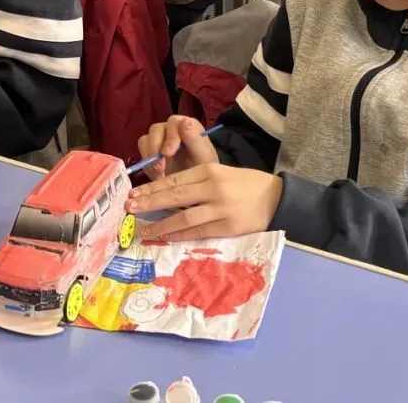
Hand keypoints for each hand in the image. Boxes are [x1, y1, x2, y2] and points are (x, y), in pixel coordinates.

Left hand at [126, 163, 282, 241]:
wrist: (277, 198)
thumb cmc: (245, 184)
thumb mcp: (221, 172)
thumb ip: (196, 179)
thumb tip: (165, 191)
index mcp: (209, 170)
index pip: (174, 180)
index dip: (152, 188)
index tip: (134, 194)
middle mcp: (213, 188)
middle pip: (174, 196)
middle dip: (150, 203)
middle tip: (130, 209)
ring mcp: (220, 209)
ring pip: (183, 218)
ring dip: (160, 224)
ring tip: (143, 229)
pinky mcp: (228, 227)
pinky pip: (197, 232)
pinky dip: (179, 235)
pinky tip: (166, 237)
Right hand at [137, 115, 218, 180]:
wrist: (197, 182)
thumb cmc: (203, 167)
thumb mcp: (203, 156)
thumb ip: (194, 139)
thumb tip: (185, 120)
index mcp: (187, 124)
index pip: (173, 122)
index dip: (169, 137)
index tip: (168, 154)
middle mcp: (171, 127)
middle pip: (155, 130)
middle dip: (156, 150)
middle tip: (160, 168)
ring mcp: (159, 137)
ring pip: (145, 140)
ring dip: (150, 158)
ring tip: (159, 175)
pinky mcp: (151, 149)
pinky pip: (142, 152)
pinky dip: (147, 165)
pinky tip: (156, 176)